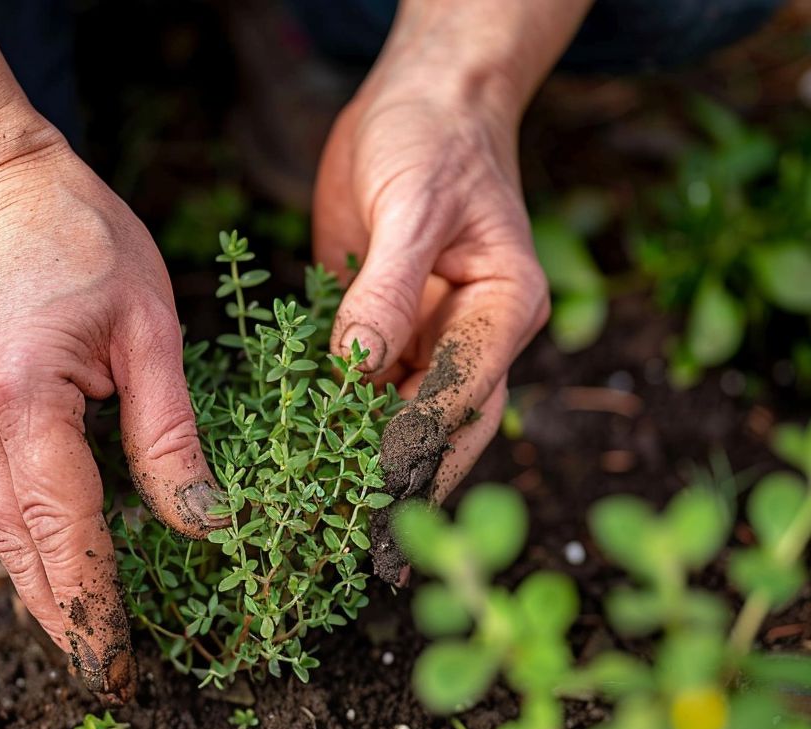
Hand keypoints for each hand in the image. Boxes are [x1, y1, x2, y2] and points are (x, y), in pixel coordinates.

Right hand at [0, 142, 224, 701]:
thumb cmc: (89, 242)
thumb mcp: (152, 333)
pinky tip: (65, 578)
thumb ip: (171, 436)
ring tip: (94, 644)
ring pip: (2, 537)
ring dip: (47, 595)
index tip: (119, 666)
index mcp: (23, 398)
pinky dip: (33, 551)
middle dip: (66, 620)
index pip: (63, 528)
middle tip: (111, 680)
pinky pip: (0, 504)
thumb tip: (205, 525)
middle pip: (21, 550)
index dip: (94, 605)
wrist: (2, 192)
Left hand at [314, 77, 547, 505]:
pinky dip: (340, 423)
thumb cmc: (431, 138)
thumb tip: (357, 369)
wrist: (421, 101)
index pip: (460, 392)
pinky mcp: (393, 330)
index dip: (415, 446)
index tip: (369, 496)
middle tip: (355, 546)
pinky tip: (305, 461)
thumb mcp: (411, 204)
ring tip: (323, 521)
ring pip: (405, 418)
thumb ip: (386, 288)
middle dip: (400, 482)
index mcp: (506, 308)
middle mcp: (478, 335)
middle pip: (443, 426)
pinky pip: (370, 389)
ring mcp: (436, 337)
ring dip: (367, 464)